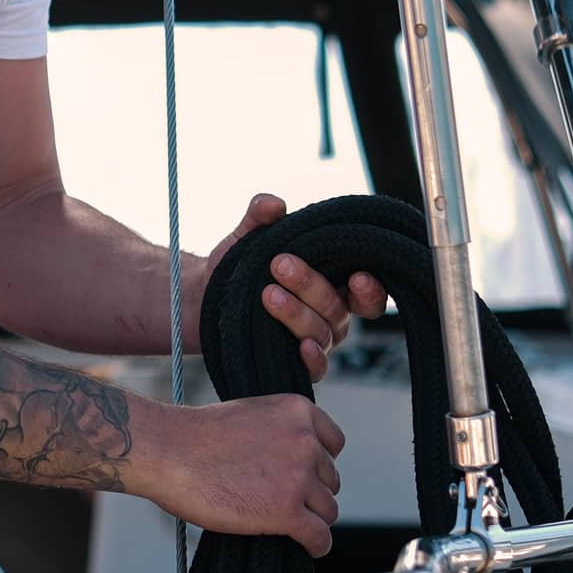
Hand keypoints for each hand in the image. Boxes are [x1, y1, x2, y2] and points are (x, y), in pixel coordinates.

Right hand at [149, 393, 346, 557]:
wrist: (167, 451)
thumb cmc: (196, 437)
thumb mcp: (249, 415)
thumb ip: (280, 432)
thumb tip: (296, 462)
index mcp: (297, 411)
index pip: (334, 444)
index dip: (317, 463)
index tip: (302, 475)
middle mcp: (306, 441)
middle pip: (330, 479)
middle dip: (311, 491)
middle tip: (282, 499)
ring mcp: (298, 477)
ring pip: (328, 510)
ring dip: (311, 518)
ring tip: (287, 523)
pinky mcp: (287, 512)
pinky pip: (320, 537)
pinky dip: (316, 545)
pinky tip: (306, 546)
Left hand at [199, 194, 385, 382]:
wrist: (202, 296)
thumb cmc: (238, 266)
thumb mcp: (247, 237)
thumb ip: (259, 218)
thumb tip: (272, 204)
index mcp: (333, 284)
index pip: (367, 293)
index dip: (370, 289)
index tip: (357, 275)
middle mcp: (330, 315)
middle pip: (336, 308)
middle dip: (311, 285)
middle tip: (279, 264)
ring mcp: (314, 340)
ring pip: (322, 333)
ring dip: (298, 313)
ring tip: (267, 294)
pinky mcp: (294, 362)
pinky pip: (316, 369)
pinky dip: (312, 358)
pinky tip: (299, 345)